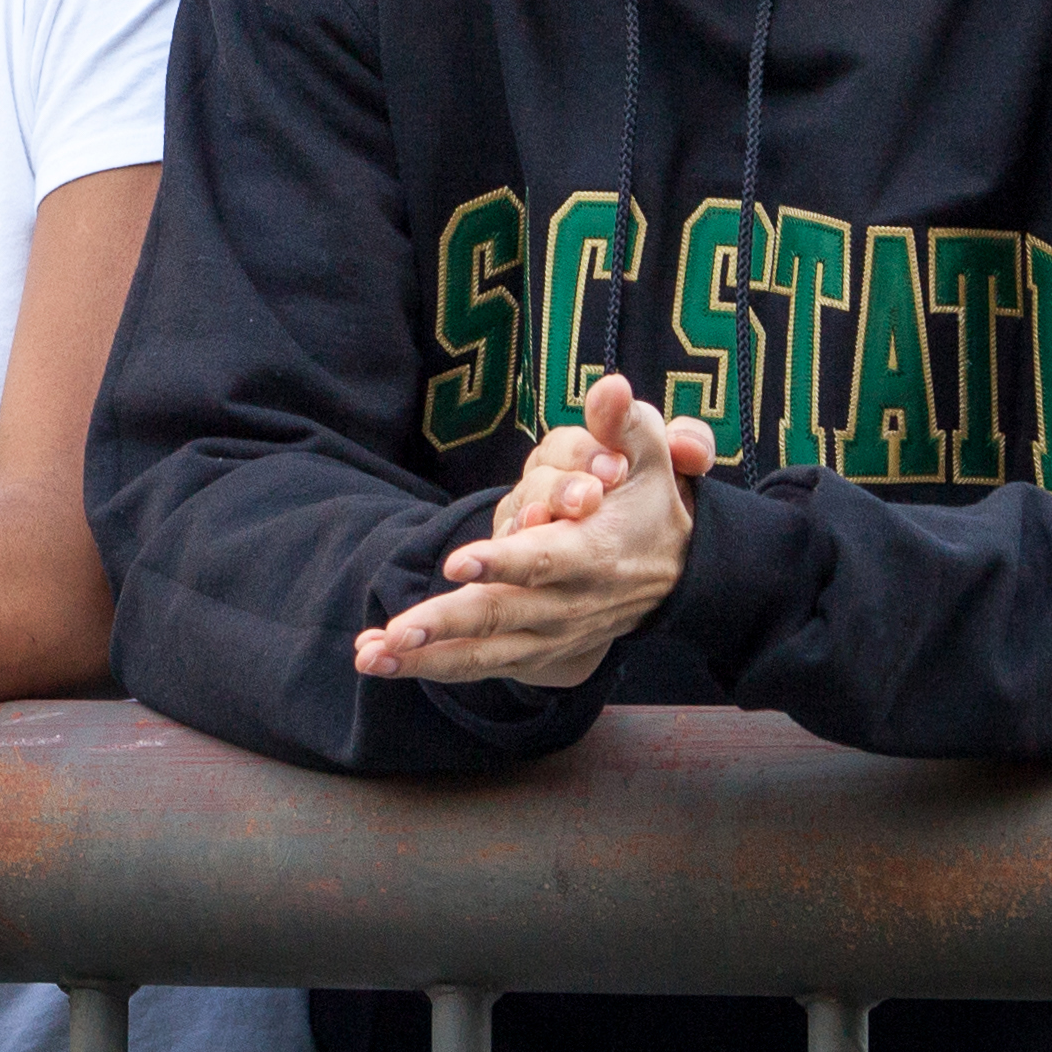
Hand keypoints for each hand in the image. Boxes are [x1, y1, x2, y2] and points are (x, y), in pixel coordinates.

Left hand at [359, 372, 713, 692]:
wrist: (680, 575)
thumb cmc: (650, 503)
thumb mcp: (650, 457)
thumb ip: (624, 423)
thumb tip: (609, 385)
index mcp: (592, 553)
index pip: (543, 560)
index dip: (502, 562)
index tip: (457, 561)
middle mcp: (567, 602)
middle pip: (501, 614)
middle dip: (446, 623)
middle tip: (395, 632)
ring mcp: (549, 632)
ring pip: (484, 652)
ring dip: (426, 658)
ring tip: (372, 656)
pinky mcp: (534, 649)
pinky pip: (479, 664)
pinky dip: (431, 666)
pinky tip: (378, 659)